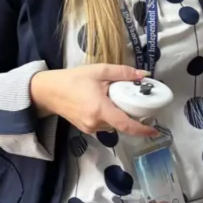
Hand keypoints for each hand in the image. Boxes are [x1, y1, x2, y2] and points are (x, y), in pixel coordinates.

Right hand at [30, 64, 158, 136]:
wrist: (48, 91)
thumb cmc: (72, 79)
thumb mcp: (99, 71)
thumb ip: (122, 73)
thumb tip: (143, 74)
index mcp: (100, 110)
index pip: (126, 124)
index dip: (142, 130)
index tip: (154, 131)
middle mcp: (95, 123)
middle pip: (121, 123)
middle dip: (130, 114)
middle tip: (134, 100)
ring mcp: (90, 128)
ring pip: (113, 124)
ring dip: (118, 114)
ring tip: (114, 98)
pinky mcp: (85, 129)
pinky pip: (104, 124)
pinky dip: (109, 116)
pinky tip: (104, 103)